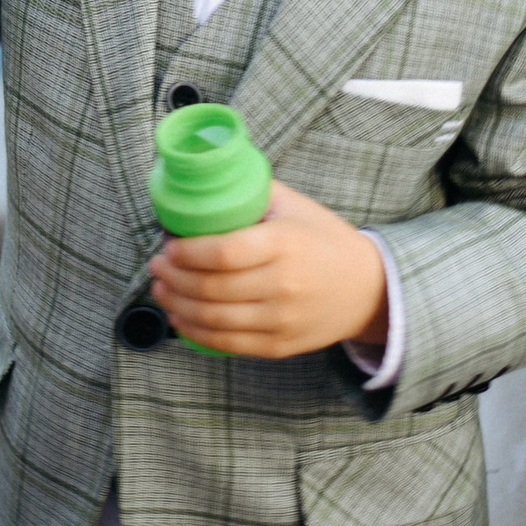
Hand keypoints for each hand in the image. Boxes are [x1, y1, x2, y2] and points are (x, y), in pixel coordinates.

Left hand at [147, 180, 389, 359]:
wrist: (368, 289)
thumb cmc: (324, 240)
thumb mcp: (295, 206)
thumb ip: (252, 191)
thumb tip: (203, 179)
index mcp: (285, 244)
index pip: (223, 252)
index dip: (187, 252)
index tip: (169, 244)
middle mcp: (283, 285)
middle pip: (211, 288)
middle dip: (173, 277)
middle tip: (156, 264)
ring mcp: (280, 320)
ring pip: (212, 319)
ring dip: (176, 304)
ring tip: (161, 288)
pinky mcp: (278, 345)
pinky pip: (226, 344)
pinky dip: (194, 331)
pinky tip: (180, 317)